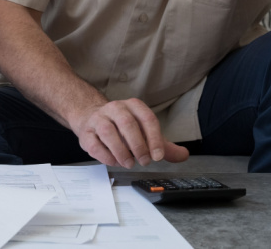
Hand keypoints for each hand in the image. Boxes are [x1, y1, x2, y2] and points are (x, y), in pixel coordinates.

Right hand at [69, 98, 188, 167]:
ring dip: (121, 151)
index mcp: (133, 106)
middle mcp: (115, 108)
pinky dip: (105, 155)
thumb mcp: (146, 133)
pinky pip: (94, 143)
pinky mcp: (86, 132)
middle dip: (138, 145)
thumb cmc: (123, 128)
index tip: (158, 156)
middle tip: (144, 161)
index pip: (147, 118)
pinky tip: (114, 161)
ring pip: (108, 131)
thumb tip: (184, 155)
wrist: (93, 119)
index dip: (154, 138)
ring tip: (129, 163)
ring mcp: (98, 119)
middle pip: (127, 123)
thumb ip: (164, 146)